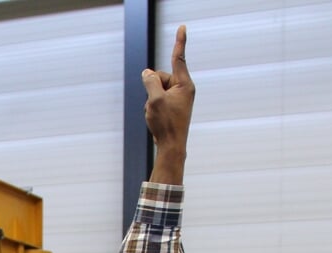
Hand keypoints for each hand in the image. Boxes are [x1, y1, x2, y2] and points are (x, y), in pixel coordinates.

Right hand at [142, 24, 194, 153]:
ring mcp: (178, 98)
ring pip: (157, 89)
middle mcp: (184, 89)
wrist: (171, 146)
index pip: (179, 58)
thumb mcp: (155, 99)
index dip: (179, 41)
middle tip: (155, 105)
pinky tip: (156, 118)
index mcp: (184, 84)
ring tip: (157, 115)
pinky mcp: (173, 105)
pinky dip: (153, 106)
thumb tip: (147, 73)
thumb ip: (150, 82)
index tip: (183, 27)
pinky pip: (158, 99)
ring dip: (151, 99)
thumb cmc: (166, 124)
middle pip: (161, 76)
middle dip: (152, 87)